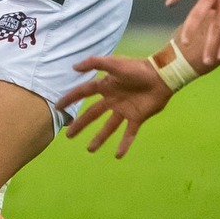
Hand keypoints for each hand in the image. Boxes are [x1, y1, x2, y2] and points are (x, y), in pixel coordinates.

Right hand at [58, 54, 172, 157]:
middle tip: (68, 135)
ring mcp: (124, 110)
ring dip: (99, 139)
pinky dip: (124, 144)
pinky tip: (117, 155)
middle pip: (92, 114)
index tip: (58, 107)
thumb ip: (94, 63)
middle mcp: (112, 100)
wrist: (161, 76)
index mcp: (106, 86)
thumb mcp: (114, 63)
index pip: (84, 93)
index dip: (70, 99)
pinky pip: (129, 133)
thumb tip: (74, 67)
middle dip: (80, 125)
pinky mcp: (137, 118)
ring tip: (90, 150)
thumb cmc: (138, 68)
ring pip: (108, 127)